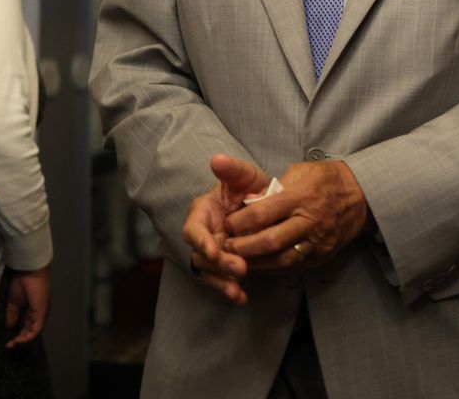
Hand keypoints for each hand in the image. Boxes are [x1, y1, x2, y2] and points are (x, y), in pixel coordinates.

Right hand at [2, 266, 49, 348]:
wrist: (27, 271)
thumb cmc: (21, 283)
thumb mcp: (14, 302)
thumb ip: (12, 314)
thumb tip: (8, 326)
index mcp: (33, 312)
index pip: (27, 328)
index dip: (18, 337)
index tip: (7, 342)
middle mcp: (39, 314)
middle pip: (31, 333)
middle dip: (20, 341)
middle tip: (9, 346)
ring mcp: (42, 314)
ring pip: (34, 333)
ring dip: (23, 341)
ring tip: (13, 344)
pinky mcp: (42, 313)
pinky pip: (37, 329)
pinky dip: (28, 337)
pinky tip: (19, 340)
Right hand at [183, 153, 272, 304]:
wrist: (265, 205)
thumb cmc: (249, 189)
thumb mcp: (245, 177)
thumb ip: (232, 170)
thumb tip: (217, 159)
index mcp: (202, 213)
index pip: (193, 228)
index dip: (201, 240)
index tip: (215, 250)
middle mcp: (203, 234)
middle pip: (202, 254)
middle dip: (218, 264)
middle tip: (239, 268)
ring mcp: (212, 252)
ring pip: (209, 271)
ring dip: (222, 280)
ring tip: (237, 288)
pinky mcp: (222, 267)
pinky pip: (221, 281)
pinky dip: (229, 290)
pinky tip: (241, 298)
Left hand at [224, 159, 367, 271]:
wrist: (362, 196)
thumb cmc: (327, 179)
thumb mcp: (301, 171)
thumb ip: (275, 187)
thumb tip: (248, 200)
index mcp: (301, 197)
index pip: (263, 213)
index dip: (240, 221)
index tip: (227, 222)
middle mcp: (309, 222)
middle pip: (270, 241)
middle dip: (244, 246)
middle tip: (226, 246)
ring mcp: (317, 242)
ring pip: (281, 260)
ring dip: (255, 263)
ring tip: (237, 260)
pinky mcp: (322, 256)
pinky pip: (293, 266)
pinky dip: (272, 268)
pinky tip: (258, 265)